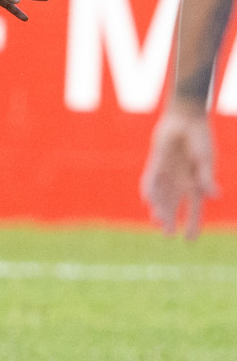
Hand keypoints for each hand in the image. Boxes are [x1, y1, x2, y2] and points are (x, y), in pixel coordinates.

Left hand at [142, 102, 218, 239]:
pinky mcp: (156, 165)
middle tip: (167, 234)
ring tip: (157, 221)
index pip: (195, 209)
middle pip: (174, 206)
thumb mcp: (205, 160)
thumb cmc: (200, 139)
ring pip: (161, 196)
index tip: (190, 240)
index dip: (193, 224)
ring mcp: (167, 174)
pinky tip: (147, 200)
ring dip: (159, 208)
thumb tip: (214, 197)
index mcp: (197, 183)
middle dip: (171, 220)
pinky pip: (150, 180)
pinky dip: (149, 190)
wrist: (185, 120)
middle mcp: (181, 182)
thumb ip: (206, 178)